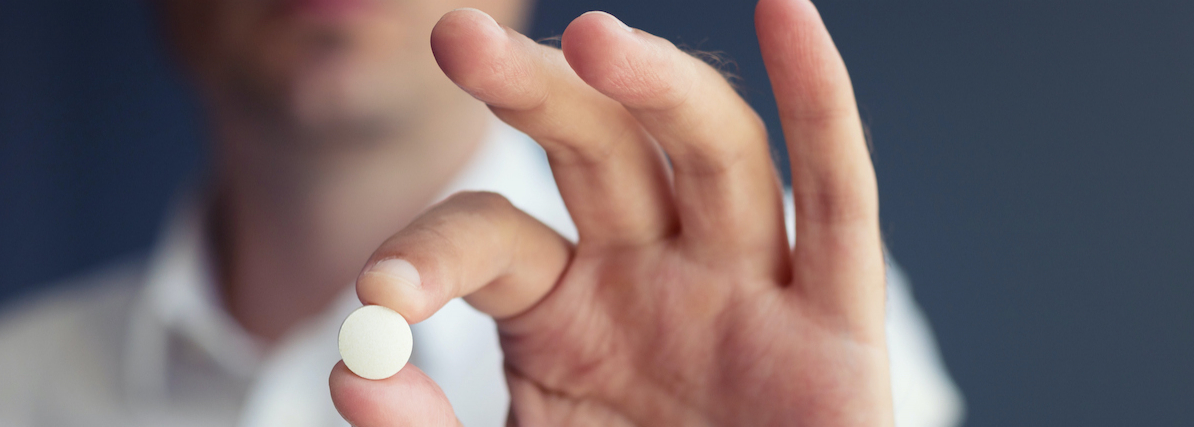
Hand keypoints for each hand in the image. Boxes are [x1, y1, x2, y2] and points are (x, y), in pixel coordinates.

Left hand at [330, 0, 890, 424]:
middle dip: (534, 88)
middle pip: (597, 148)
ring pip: (712, 152)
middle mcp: (652, 276)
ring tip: (591, 38)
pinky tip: (786, 15)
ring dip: (658, 84)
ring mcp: (744, 287)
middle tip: (458, 37)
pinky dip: (821, 105)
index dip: (432, 251)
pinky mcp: (838, 324)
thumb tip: (353, 366)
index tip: (383, 300)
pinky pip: (840, 201)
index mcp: (562, 311)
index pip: (489, 234)